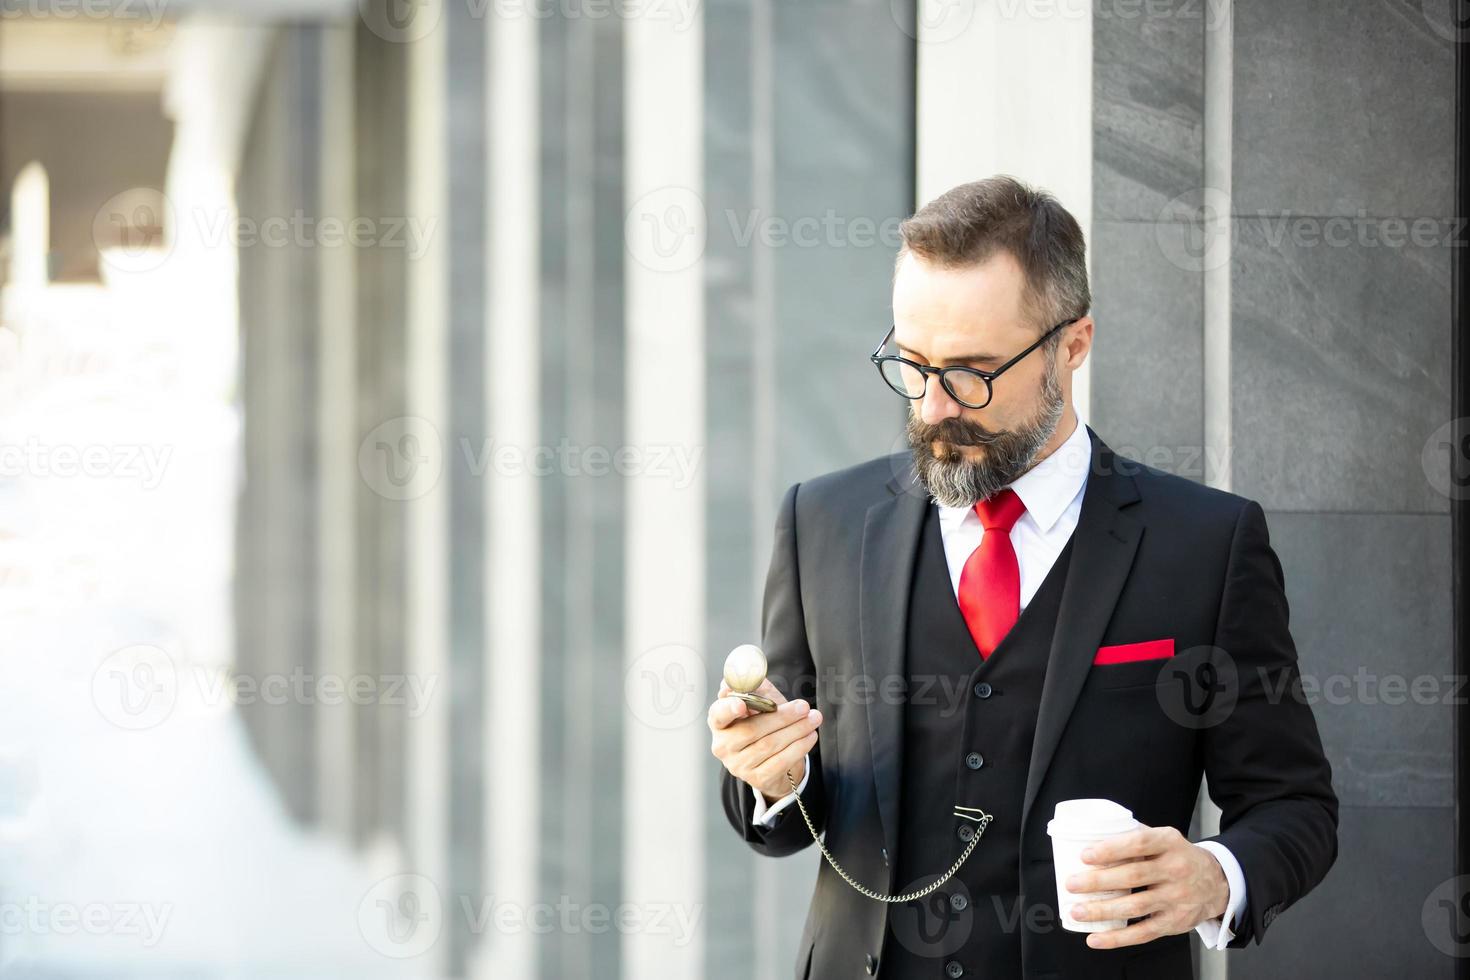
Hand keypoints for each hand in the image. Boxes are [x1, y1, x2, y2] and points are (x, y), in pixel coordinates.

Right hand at [708, 679, 821, 804]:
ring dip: (796, 730)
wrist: (773, 761)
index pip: (718, 714)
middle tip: (804, 707)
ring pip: (769, 745)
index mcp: (719, 722)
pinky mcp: (757, 779)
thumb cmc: (764, 724)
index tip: (742, 704)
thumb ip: (756, 688)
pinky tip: (811, 736)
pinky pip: (780, 762)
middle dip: (781, 717)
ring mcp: (738, 765)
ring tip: (814, 718)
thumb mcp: (760, 704)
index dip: (728, 708)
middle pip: (751, 730)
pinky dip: (799, 747)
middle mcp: (723, 746)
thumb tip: (753, 674)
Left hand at [1065, 825, 1228, 948]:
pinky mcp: (1174, 922)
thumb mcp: (1164, 839)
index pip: (1139, 844)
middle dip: (1099, 881)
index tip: (1086, 855)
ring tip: (1077, 911)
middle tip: (1072, 884)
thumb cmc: (1178, 857)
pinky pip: (1143, 933)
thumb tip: (1091, 838)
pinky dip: (1117, 938)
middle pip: (1133, 877)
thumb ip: (1135, 838)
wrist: (1216, 882)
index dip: (1111, 849)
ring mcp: (1176, 898)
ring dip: (1102, 911)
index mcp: (1169, 843)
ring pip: (1135, 907)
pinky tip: (1095, 938)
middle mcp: (1176, 870)